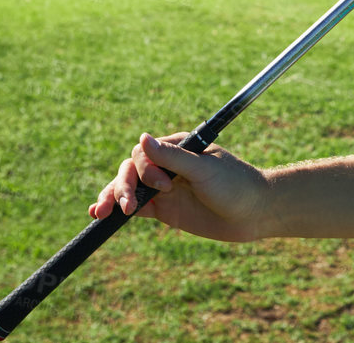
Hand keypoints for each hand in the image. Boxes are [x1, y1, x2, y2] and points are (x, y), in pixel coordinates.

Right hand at [90, 131, 270, 242]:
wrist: (254, 214)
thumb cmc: (235, 185)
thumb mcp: (204, 170)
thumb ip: (172, 158)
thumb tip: (143, 138)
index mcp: (178, 148)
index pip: (144, 152)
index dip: (145, 168)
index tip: (164, 185)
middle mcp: (167, 166)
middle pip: (131, 170)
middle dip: (122, 186)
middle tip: (126, 207)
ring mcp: (163, 188)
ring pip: (128, 189)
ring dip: (112, 197)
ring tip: (100, 212)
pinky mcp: (163, 209)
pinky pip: (135, 207)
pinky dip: (117, 210)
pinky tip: (100, 215)